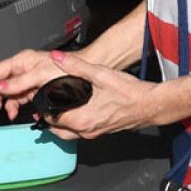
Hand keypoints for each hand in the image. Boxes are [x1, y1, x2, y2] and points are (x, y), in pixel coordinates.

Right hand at [0, 48, 66, 119]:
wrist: (82, 75)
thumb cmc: (66, 69)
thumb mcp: (41, 75)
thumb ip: (20, 82)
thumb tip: (1, 88)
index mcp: (21, 61)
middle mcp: (22, 69)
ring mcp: (27, 80)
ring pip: (5, 92)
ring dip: (0, 103)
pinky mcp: (33, 89)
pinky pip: (16, 98)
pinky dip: (12, 106)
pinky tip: (12, 112)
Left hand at [32, 50, 163, 139]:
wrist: (150, 105)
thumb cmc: (130, 93)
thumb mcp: (100, 74)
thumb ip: (76, 65)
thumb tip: (58, 58)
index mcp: (80, 118)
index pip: (49, 116)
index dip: (42, 105)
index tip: (39, 94)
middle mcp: (84, 130)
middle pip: (54, 127)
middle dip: (47, 114)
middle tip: (45, 100)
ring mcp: (92, 133)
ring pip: (65, 133)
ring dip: (58, 121)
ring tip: (56, 107)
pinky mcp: (99, 132)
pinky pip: (78, 131)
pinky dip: (71, 123)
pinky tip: (75, 110)